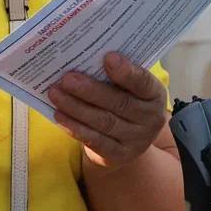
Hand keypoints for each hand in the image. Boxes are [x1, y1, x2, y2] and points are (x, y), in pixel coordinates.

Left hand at [48, 53, 167, 170]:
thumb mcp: (129, 87)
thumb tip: (85, 56)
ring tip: (55, 94)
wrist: (130, 139)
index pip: (143, 82)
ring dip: (76, 107)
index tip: (108, 58)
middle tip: (67, 78)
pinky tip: (59, 115)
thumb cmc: (125, 100)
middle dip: (90, 90)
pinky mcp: (119, 155)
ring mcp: (136, 140)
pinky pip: (95, 141)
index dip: (127, 71)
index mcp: (154, 94)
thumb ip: (115, 74)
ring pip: (103, 122)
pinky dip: (75, 127)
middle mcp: (150, 119)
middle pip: (119, 103)